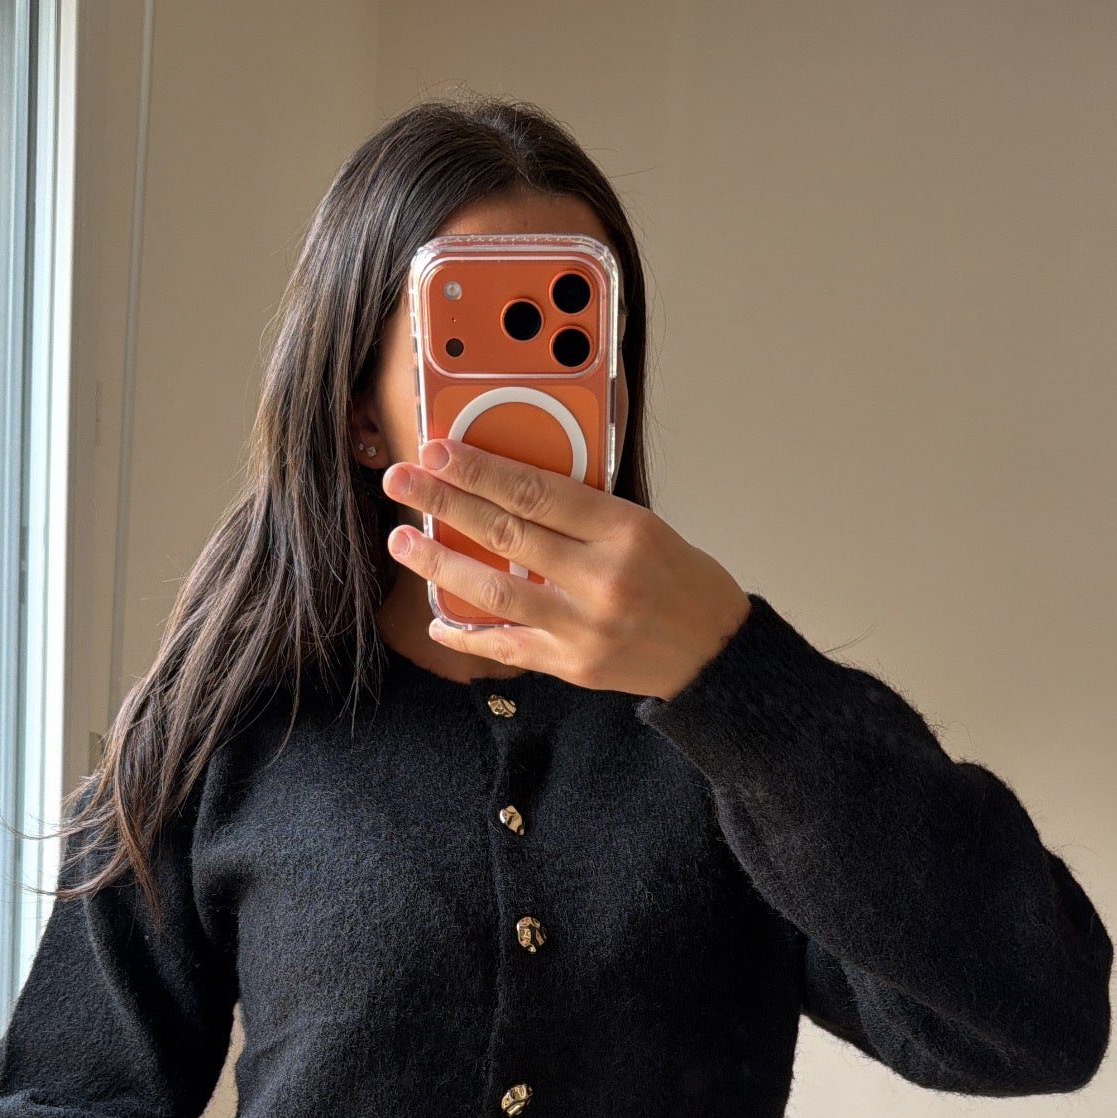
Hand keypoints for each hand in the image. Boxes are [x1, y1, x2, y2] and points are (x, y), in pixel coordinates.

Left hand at [382, 438, 751, 698]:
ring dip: (440, 564)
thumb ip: (582, 513)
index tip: (438, 452)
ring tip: (402, 542)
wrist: (716, 654)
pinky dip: (468, 634)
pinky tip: (436, 620)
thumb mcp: (644, 527)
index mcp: (624, 530)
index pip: (537, 490)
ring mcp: (585, 627)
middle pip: (506, 533)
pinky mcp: (575, 666)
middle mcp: (603, 578)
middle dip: (444, 503)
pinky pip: (508, 648)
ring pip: (495, 592)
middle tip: (400, 480)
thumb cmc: (682, 581)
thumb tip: (506, 488)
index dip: (479, 469)